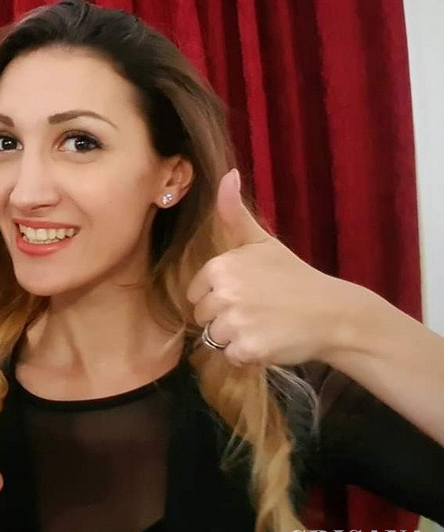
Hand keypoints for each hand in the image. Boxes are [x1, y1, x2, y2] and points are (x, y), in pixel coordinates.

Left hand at [186, 169, 367, 366]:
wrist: (334, 313)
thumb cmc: (293, 277)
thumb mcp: (261, 242)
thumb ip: (234, 213)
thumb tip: (226, 174)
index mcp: (221, 267)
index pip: (196, 293)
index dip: (218, 297)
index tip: (247, 293)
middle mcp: (225, 294)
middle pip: (202, 317)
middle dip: (225, 318)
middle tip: (258, 310)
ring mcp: (237, 323)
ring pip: (215, 338)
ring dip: (236, 338)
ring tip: (264, 325)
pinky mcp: (249, 349)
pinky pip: (231, 357)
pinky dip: (248, 355)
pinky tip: (269, 340)